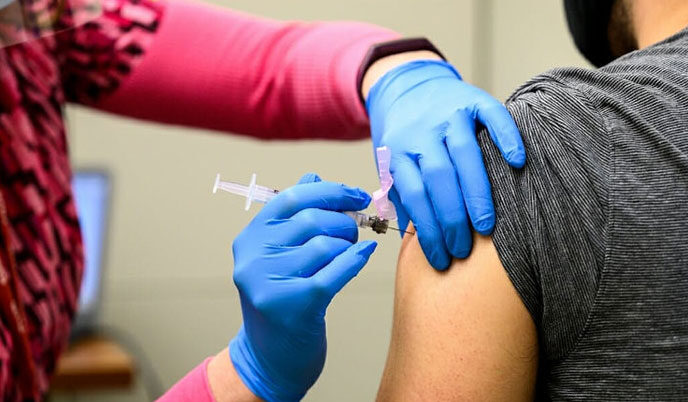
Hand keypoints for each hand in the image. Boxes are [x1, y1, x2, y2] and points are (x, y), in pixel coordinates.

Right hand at [229, 173, 376, 401]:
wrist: (270, 358)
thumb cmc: (283, 301)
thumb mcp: (280, 255)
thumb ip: (294, 217)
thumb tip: (314, 177)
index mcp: (250, 237)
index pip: (292, 198)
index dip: (330, 192)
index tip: (356, 195)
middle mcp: (253, 256)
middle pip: (312, 220)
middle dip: (344, 222)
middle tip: (355, 232)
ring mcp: (269, 281)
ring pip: (326, 245)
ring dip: (348, 246)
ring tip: (350, 253)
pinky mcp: (292, 305)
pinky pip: (335, 271)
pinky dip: (355, 261)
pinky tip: (363, 256)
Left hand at [366, 59, 524, 269]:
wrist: (406, 86)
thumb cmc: (403, 136)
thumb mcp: (391, 163)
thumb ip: (403, 195)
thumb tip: (418, 239)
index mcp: (398, 151)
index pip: (414, 195)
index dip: (428, 230)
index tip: (441, 258)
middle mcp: (422, 132)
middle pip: (439, 177)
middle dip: (452, 218)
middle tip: (464, 248)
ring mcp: (448, 114)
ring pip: (465, 153)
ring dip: (476, 192)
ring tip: (485, 227)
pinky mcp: (472, 99)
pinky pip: (492, 116)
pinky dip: (506, 137)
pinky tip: (516, 162)